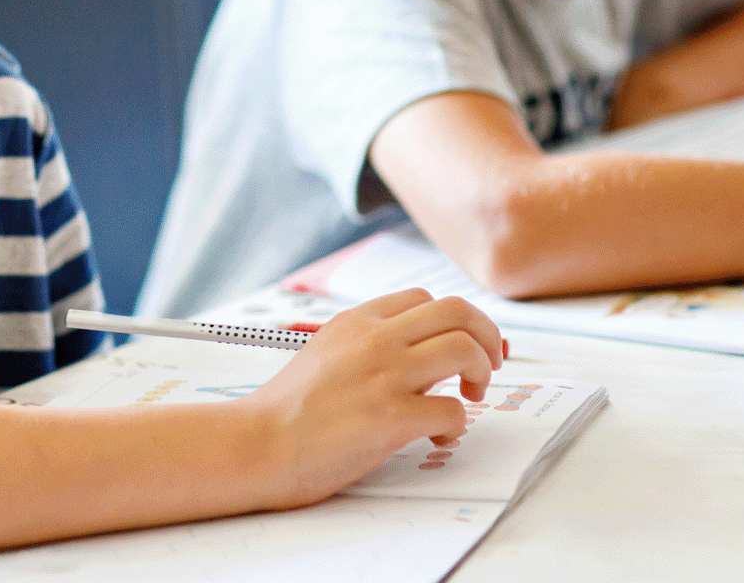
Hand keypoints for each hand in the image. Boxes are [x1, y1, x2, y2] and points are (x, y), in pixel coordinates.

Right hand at [238, 289, 503, 507]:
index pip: (425, 298)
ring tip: (471, 396)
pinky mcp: (391, 417)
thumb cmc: (286, 411)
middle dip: (486, 336)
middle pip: (458, 311)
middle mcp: (374, 339)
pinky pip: (452, 410)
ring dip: (480, 372)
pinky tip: (438, 437)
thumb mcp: (324, 353)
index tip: (462, 346)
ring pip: (464, 348)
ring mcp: (384, 376)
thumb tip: (417, 356)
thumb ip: (366, 346)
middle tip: (487, 365)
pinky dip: (457, 425)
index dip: (454, 321)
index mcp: (356, 321)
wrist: (257, 444)